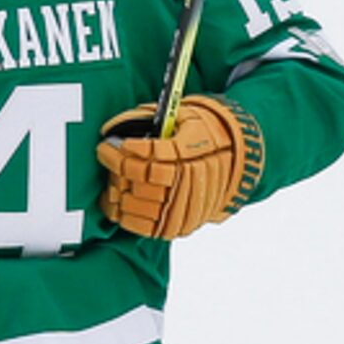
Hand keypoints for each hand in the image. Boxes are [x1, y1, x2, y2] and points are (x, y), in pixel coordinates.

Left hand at [96, 95, 261, 238]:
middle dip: (116, 169)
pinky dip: (128, 219)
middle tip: (107, 159)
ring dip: (119, 194)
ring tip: (112, 182)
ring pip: (140, 205)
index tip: (105, 145)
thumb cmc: (205, 134)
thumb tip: (111, 128)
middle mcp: (189, 179)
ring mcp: (187, 205)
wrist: (238, 161)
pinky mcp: (183, 224)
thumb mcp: (183, 115)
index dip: (119, 151)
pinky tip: (120, 206)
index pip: (145, 154)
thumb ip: (146, 118)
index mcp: (190, 150)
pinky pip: (149, 228)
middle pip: (140, 179)